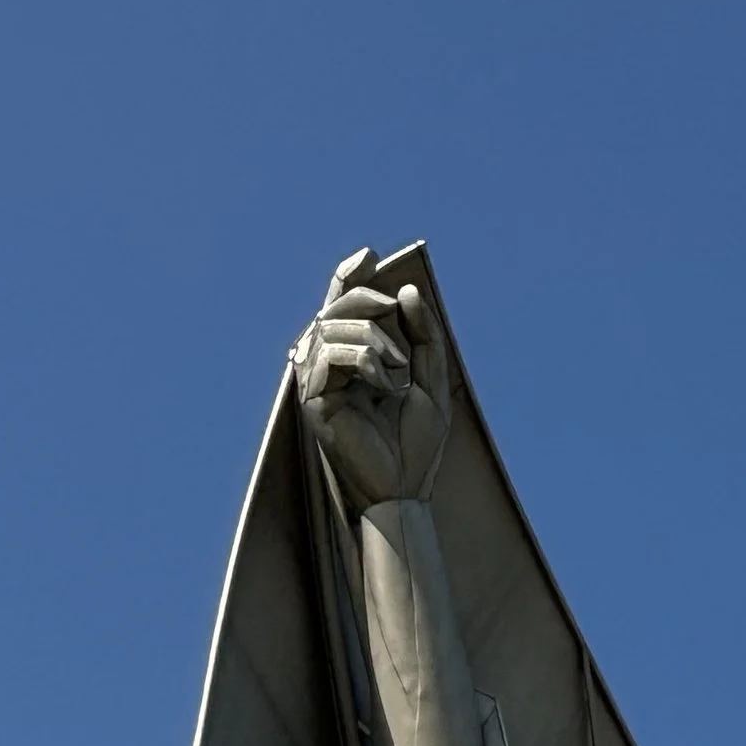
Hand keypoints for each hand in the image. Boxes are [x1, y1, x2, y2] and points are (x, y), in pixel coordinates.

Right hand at [292, 252, 451, 510]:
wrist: (406, 489)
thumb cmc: (416, 444)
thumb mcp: (431, 379)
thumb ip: (424, 335)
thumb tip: (408, 291)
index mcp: (354, 356)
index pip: (343, 303)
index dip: (351, 276)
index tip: (371, 256)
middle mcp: (329, 363)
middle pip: (336, 305)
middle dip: (370, 301)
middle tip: (400, 322)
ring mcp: (318, 381)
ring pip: (332, 326)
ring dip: (374, 340)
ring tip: (399, 372)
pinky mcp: (314, 400)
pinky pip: (331, 355)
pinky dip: (365, 362)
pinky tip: (385, 387)